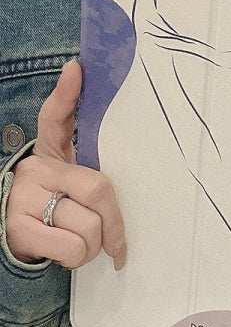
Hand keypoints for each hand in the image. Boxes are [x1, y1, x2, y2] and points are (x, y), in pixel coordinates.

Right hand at [6, 60, 126, 269]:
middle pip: (99, 189)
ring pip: (88, 224)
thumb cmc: (57, 215)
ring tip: (80, 245)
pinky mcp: (18, 226)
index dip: (67, 94)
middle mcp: (35, 170)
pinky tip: (66, 255)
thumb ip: (94, 181)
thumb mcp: (72, 190)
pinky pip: (71, 245)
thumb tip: (116, 164)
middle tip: (114, 242)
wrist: (17, 246)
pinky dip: (77, 258)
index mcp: (51, 156)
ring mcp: (23, 197)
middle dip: (114, 223)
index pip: (56, 119)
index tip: (76, 68)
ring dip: (93, 246)